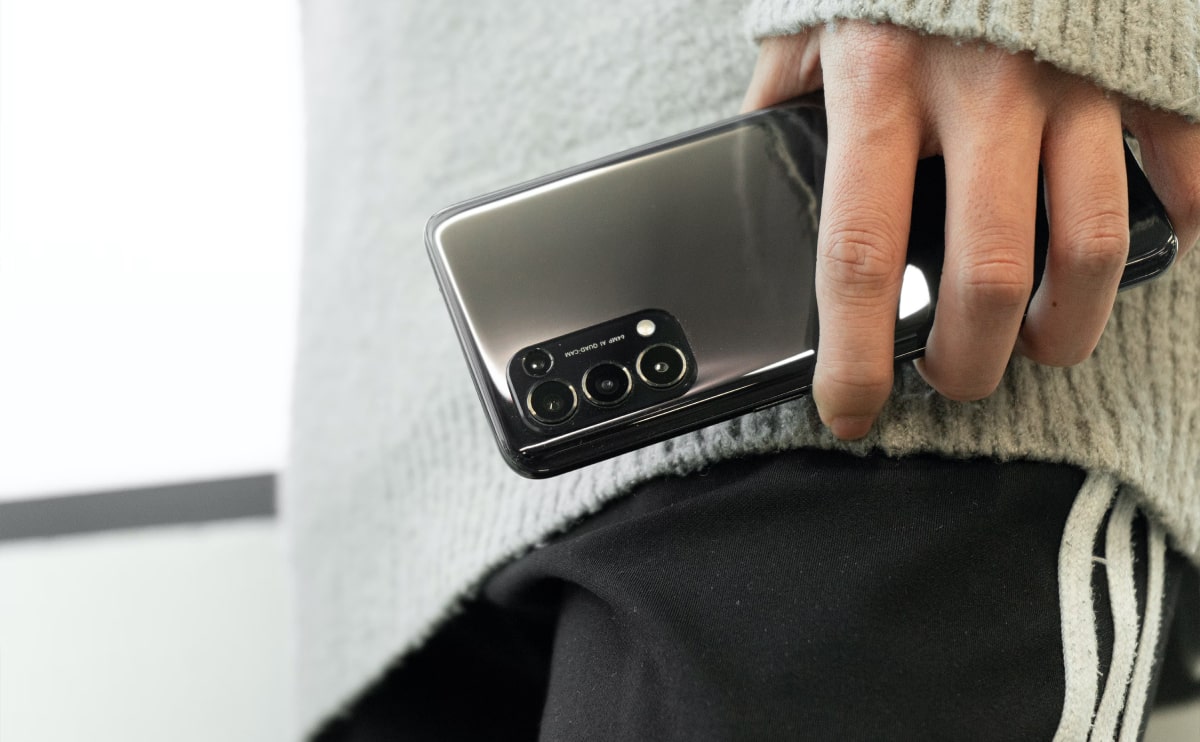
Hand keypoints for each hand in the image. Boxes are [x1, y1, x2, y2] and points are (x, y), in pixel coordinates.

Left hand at [742, 22, 1199, 439]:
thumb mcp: (811, 19)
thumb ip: (782, 103)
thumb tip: (755, 177)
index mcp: (877, 85)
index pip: (860, 257)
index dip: (856, 355)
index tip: (850, 411)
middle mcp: (979, 90)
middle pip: (987, 276)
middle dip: (973, 361)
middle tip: (958, 380)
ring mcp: (1072, 77)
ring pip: (1089, 243)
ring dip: (1070, 323)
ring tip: (1045, 343)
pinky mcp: (1139, 63)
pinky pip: (1184, 163)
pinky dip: (1184, 220)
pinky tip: (1160, 245)